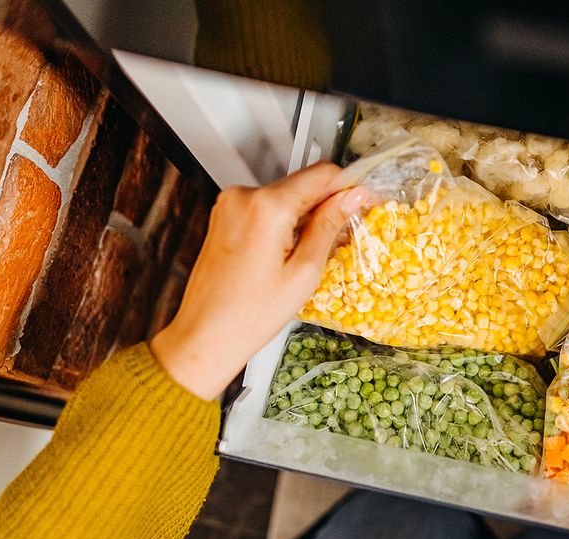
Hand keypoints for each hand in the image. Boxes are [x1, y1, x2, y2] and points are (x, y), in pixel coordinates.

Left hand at [151, 162, 365, 398]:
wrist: (206, 334)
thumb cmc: (249, 314)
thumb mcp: (304, 271)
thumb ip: (329, 226)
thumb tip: (352, 198)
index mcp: (267, 206)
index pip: (321, 174)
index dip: (347, 187)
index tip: (362, 202)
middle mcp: (244, 196)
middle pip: (301, 184)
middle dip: (325, 205)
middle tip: (340, 237)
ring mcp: (230, 204)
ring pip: (284, 196)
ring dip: (303, 216)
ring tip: (309, 254)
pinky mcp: (224, 216)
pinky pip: (264, 208)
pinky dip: (282, 223)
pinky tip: (286, 254)